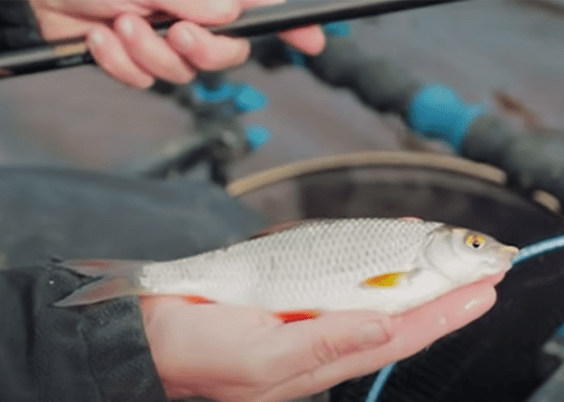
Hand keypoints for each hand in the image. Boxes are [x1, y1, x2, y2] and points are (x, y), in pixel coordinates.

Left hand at [27, 0, 325, 88]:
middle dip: (205, 50)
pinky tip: (102, 38)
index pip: (258, 8)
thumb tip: (227, 15)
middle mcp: (190, 15)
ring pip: (186, 72)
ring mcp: (164, 40)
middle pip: (230, 52)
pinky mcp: (137, 61)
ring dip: (151, 54)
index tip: (312, 40)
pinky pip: (147, 82)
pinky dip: (123, 65)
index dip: (291, 24)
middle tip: (178, 32)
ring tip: (120, 24)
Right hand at [140, 274, 501, 401]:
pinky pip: (346, 275)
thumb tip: (384, 325)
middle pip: (400, 314)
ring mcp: (313, 315)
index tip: (483, 292)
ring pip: (377, 292)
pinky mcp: (296, 294)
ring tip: (446, 248)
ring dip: (414, 271)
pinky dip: (373, 256)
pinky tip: (389, 242)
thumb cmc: (202, 352)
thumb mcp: (262, 358)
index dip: (444, 314)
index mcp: (325, 359)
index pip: (400, 335)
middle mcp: (328, 338)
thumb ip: (325, 343)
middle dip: (444, 292)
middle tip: (487, 268)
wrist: (156, 336)